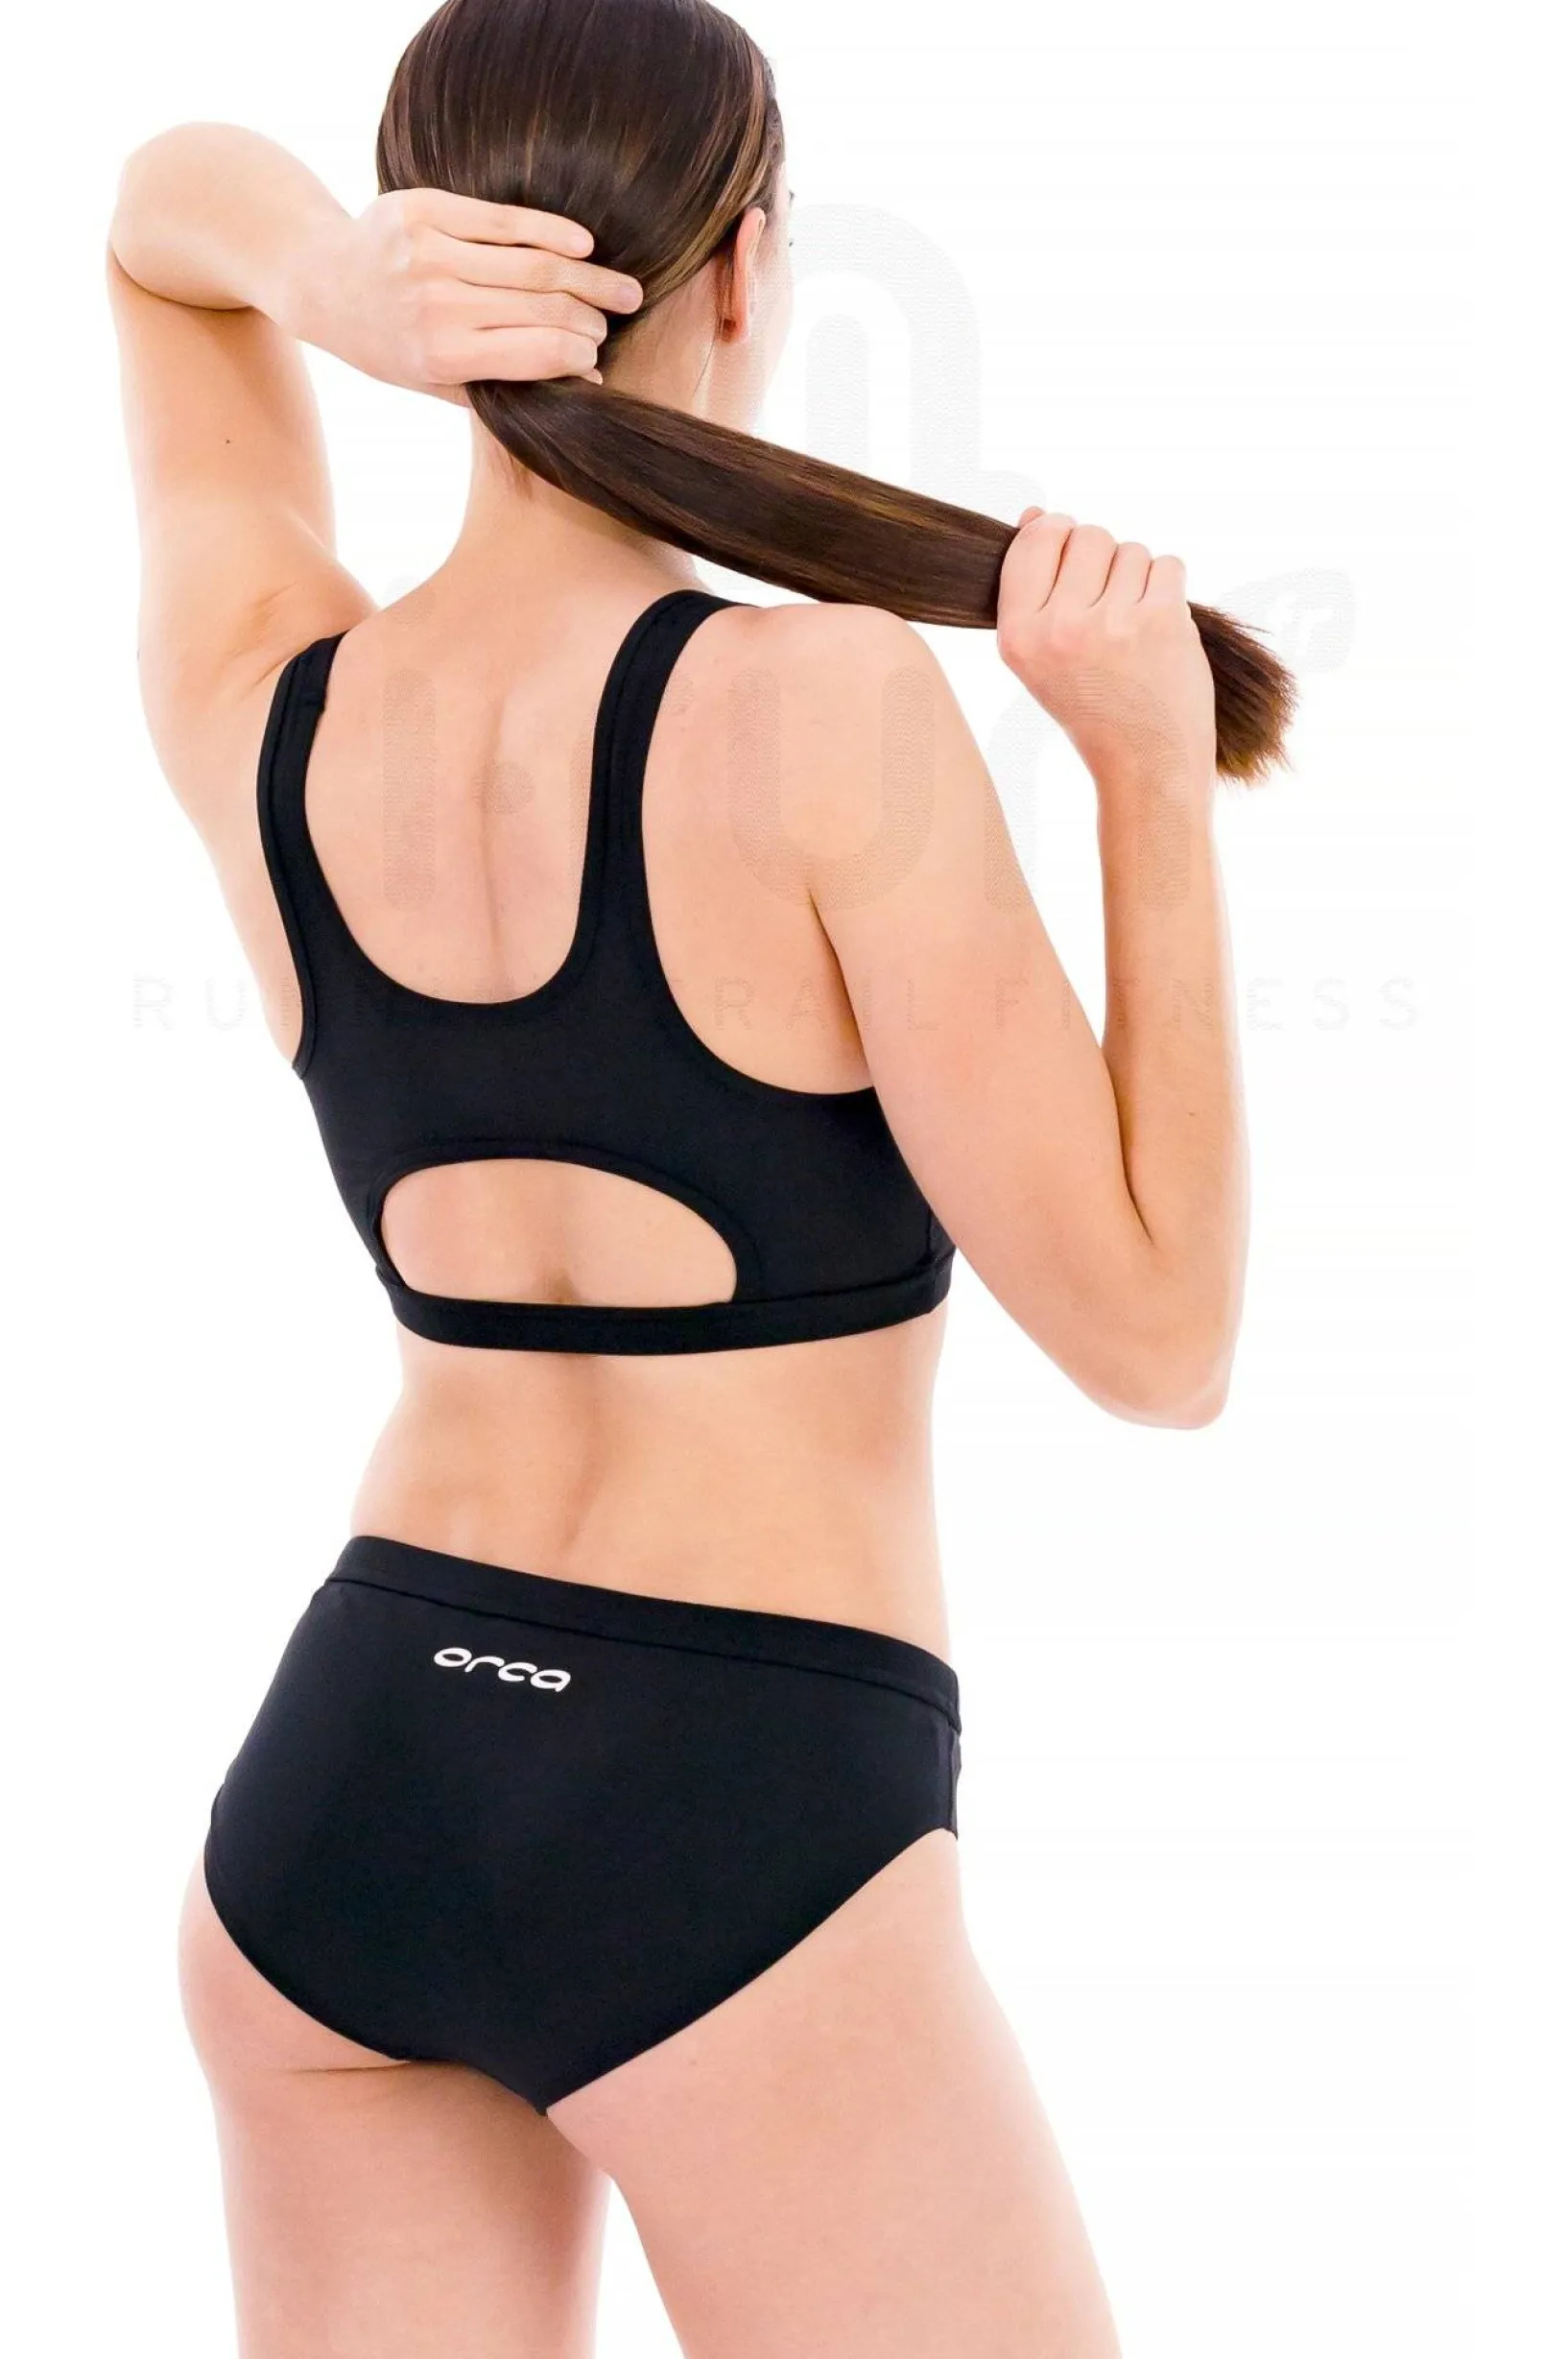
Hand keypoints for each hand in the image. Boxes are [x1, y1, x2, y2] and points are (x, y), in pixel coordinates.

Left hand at [294, 189, 642, 398]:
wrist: (321, 279)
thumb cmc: (386, 342)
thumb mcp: (433, 383)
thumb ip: (505, 384)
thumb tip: (586, 376)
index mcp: (442, 356)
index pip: (537, 353)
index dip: (579, 352)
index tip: (600, 353)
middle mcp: (437, 305)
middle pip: (543, 307)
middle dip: (592, 314)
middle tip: (623, 313)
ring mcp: (431, 253)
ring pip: (533, 264)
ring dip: (587, 277)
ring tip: (620, 287)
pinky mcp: (426, 209)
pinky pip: (504, 219)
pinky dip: (552, 231)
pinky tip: (583, 244)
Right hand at [997, 511, 1216, 789]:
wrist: (1146, 762)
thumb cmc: (1093, 704)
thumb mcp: (1042, 654)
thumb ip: (1033, 585)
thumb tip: (1035, 513)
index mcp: (1018, 636)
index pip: (1034, 540)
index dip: (1057, 535)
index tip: (1071, 562)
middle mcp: (1059, 629)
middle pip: (1087, 535)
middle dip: (1104, 560)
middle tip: (1109, 612)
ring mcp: (1111, 623)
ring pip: (1131, 550)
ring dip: (1139, 579)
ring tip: (1134, 629)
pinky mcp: (1159, 621)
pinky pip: (1168, 565)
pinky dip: (1169, 590)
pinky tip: (1159, 630)